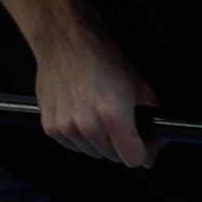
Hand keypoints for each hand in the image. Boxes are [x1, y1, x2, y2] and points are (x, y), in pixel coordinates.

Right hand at [31, 2, 161, 167]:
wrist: (67, 43)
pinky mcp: (49, 127)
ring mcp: (65, 128)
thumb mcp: (141, 87)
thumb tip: (151, 156)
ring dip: (99, 141)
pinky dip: (80, 137)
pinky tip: (82, 115)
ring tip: (99, 115)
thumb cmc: (106, 60)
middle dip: (121, 144)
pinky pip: (72, 146)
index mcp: (113, 116)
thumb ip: (151, 123)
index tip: (141, 141)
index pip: (132, 159)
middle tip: (119, 122)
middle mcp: (87, 125)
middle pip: (112, 156)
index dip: (142, 151)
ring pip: (92, 153)